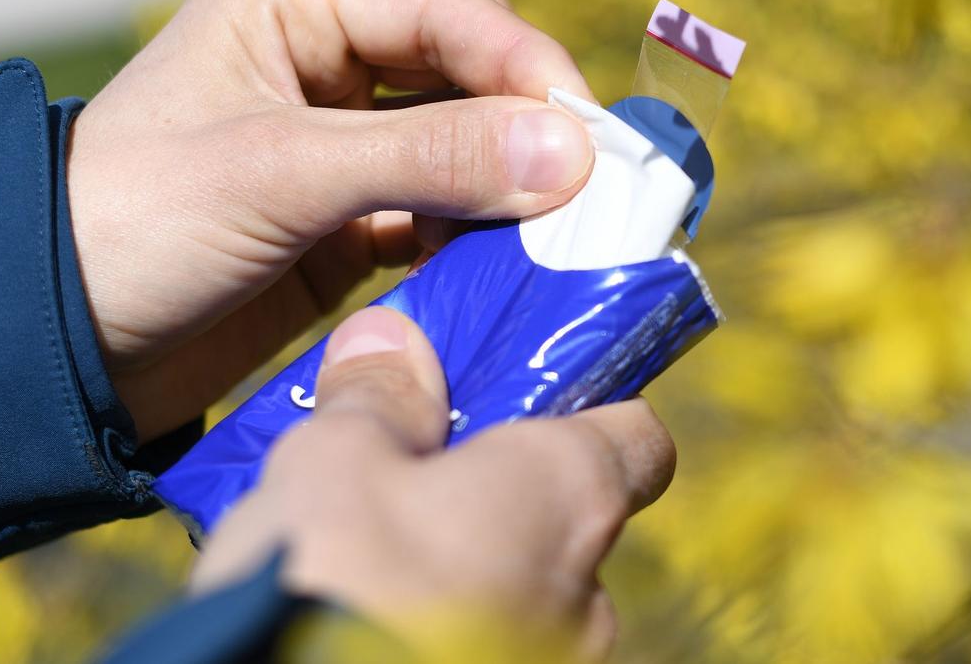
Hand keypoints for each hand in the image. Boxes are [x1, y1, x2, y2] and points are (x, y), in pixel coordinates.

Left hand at [67, 0, 596, 441]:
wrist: (60, 345)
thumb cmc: (134, 226)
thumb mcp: (282, 173)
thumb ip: (428, 156)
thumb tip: (570, 153)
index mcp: (292, 12)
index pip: (444, 16)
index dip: (525, 66)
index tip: (590, 133)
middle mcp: (324, 70)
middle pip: (465, 78)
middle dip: (528, 127)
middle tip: (593, 188)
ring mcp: (340, 151)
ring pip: (460, 150)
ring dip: (509, 187)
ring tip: (560, 234)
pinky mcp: (347, 225)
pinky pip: (438, 216)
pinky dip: (476, 239)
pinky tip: (503, 266)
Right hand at [190, 306, 675, 656]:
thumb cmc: (333, 579)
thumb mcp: (335, 460)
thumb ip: (378, 398)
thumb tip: (389, 339)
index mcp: (571, 497)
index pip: (638, 440)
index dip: (589, 411)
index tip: (528, 400)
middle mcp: (586, 589)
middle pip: (566, 519)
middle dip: (498, 498)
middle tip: (413, 481)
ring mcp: (555, 660)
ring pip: (525, 592)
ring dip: (468, 568)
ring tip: (372, 560)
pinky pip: (492, 643)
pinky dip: (449, 621)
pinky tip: (370, 613)